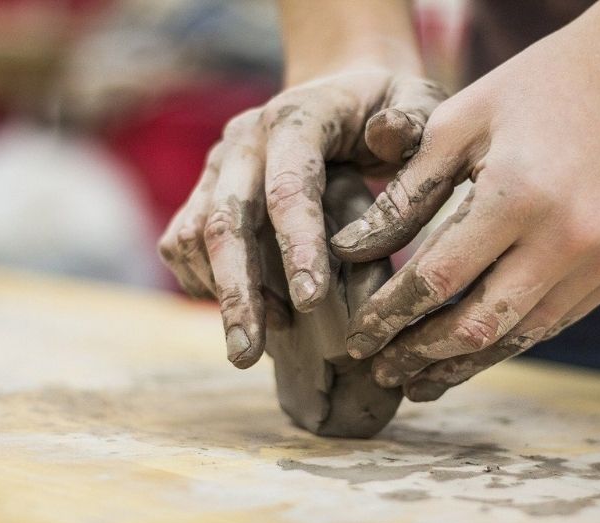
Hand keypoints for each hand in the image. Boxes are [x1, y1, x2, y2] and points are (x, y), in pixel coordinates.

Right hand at [158, 68, 445, 368]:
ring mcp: (218, 167)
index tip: (312, 304)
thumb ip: (412, 119)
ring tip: (256, 343)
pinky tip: (245, 311)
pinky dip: (204, 283)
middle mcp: (244, 142)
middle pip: (225, 220)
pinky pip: (183, 243)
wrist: (338, 92)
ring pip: (194, 236)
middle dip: (237, 292)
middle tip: (246, 355)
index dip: (297, 246)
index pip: (289, 187)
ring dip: (220, 294)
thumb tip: (385, 137)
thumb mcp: (416, 99)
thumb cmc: (386, 107)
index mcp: (297, 119)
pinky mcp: (205, 191)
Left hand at [331, 15, 599, 400]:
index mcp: (518, 194)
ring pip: (518, 337)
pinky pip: (553, 322)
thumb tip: (350, 250)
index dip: (389, 315)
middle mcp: (567, 239)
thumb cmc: (538, 89)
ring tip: (419, 382)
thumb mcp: (460, 122)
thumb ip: (406, 193)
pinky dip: (507, 340)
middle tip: (380, 371)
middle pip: (476, 325)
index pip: (436, 278)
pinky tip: (473, 350)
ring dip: (463, 364)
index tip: (356, 337)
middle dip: (420, 355)